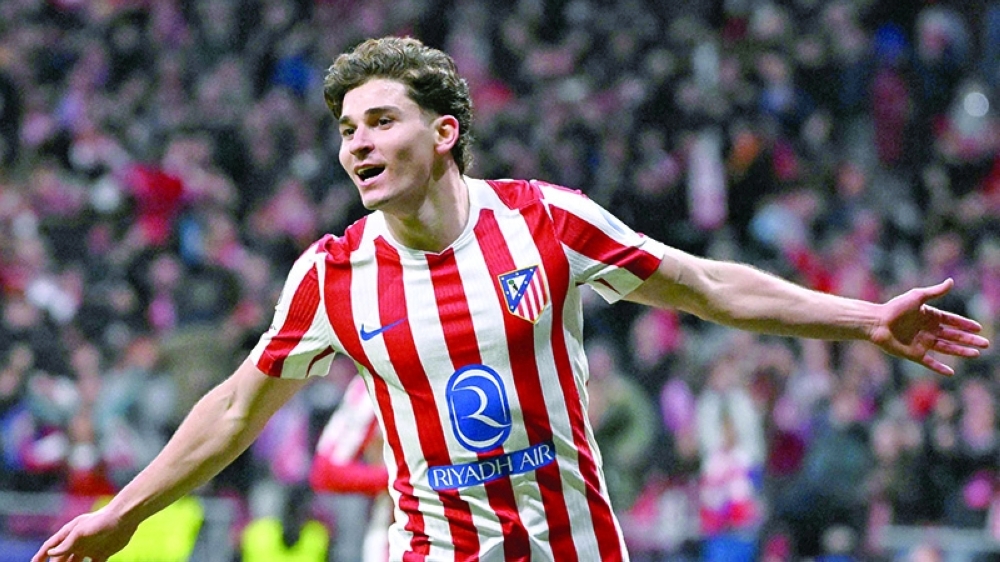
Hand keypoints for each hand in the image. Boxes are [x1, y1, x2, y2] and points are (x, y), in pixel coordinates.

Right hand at [31, 507, 136, 561]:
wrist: (125, 518)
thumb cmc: (101, 520)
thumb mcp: (81, 531)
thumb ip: (66, 543)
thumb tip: (50, 553)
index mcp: (69, 533)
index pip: (50, 546)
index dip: (41, 556)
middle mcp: (77, 542)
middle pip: (61, 558)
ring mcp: (89, 548)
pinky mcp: (101, 553)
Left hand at [871, 279, 989, 375]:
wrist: (876, 322)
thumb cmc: (895, 308)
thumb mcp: (917, 297)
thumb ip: (935, 292)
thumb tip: (951, 281)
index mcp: (929, 316)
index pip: (952, 321)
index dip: (965, 324)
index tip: (979, 328)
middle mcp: (927, 330)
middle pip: (953, 336)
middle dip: (969, 339)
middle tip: (986, 343)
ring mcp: (921, 343)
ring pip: (946, 348)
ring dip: (961, 352)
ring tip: (976, 353)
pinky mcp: (913, 354)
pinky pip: (929, 362)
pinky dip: (940, 368)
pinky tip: (951, 372)